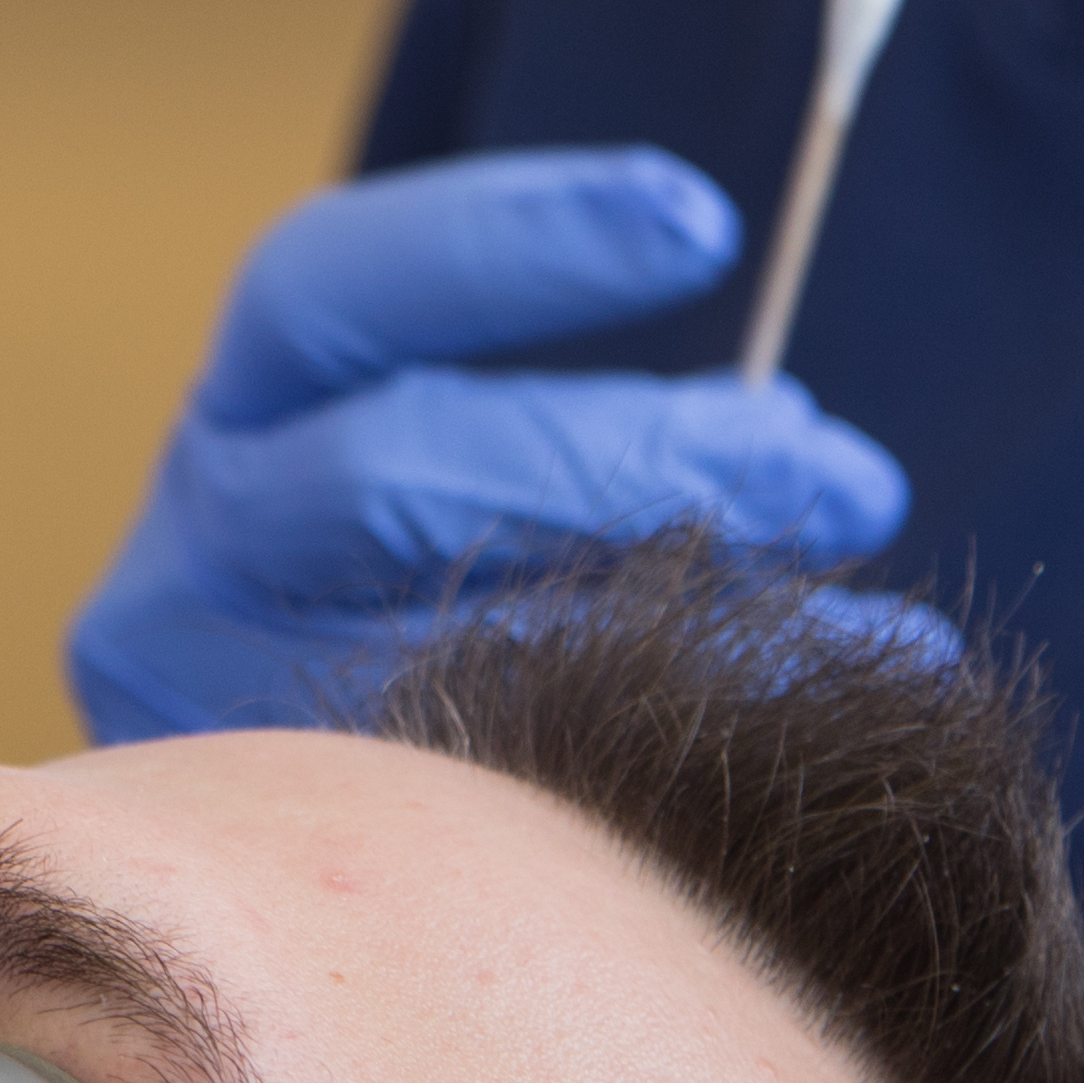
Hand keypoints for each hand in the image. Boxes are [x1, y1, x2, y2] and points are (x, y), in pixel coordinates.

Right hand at [70, 149, 912, 742]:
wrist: (288, 815)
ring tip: (888, 629)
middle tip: (847, 475)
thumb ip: (575, 425)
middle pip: (386, 474)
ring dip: (695, 629)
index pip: (328, 290)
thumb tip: (778, 425)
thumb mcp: (463, 458)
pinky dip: (684, 748)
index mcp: (240, 413)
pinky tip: (823, 727)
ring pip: (448, 653)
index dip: (508, 243)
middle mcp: (195, 559)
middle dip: (632, 461)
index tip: (706, 223)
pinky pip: (499, 804)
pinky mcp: (301, 859)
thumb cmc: (434, 579)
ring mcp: (226, 716)